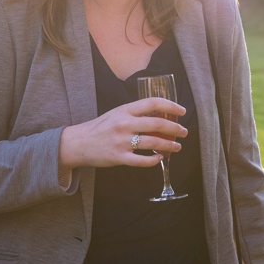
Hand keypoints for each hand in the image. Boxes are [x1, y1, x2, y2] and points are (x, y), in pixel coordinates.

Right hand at [58, 97, 186, 169]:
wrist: (78, 143)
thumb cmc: (100, 127)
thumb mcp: (116, 113)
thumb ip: (135, 113)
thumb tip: (160, 115)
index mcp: (125, 110)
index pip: (153, 103)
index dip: (171, 106)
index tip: (182, 111)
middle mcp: (124, 124)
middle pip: (157, 124)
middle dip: (175, 128)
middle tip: (184, 132)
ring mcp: (122, 141)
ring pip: (153, 143)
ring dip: (169, 145)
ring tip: (177, 147)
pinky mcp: (119, 157)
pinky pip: (142, 161)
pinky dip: (154, 160)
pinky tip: (160, 158)